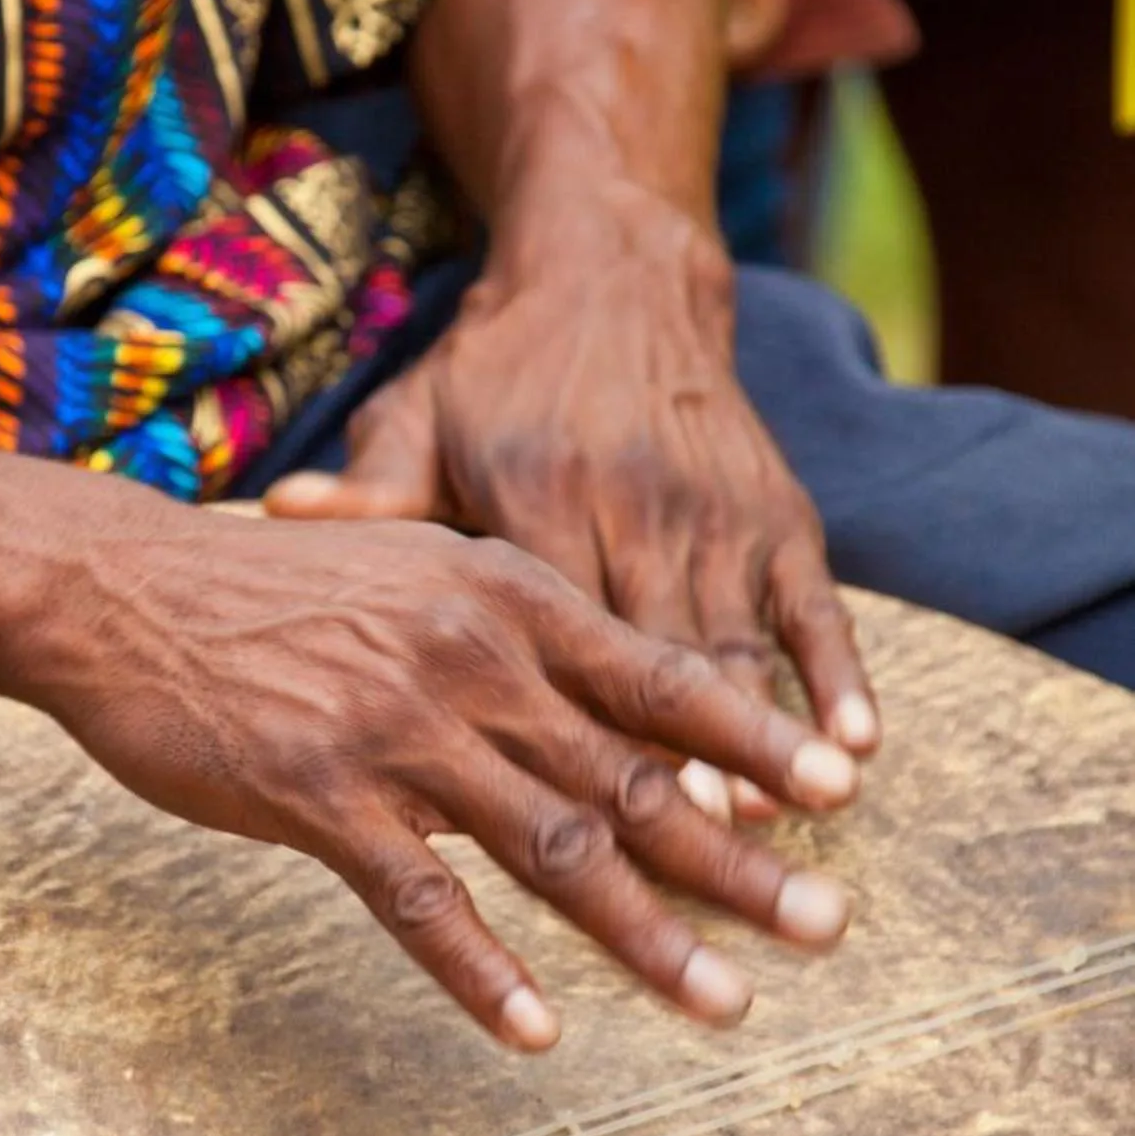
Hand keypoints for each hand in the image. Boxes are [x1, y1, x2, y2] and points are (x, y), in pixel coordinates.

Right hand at [31, 507, 858, 1049]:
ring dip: (648, 937)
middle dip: (742, 861)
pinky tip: (538, 1034)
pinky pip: (420, 902)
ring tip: (725, 1005)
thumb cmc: (277, 591)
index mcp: (507, 598)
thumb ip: (513, 634)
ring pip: (552, 848)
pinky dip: (484, 973)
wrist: (123, 589)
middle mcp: (473, 660)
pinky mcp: (318, 797)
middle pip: (633, 776)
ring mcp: (397, 730)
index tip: (838, 794)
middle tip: (830, 927)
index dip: (757, 737)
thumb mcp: (415, 573)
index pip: (661, 676)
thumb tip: (614, 706)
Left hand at [265, 182, 878, 791]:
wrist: (615, 271)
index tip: (591, 829)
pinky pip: (815, 601)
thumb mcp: (418, 415)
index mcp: (535, 498)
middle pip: (658, 663)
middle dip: (687, 768)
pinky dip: (838, 672)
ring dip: (768, 740)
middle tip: (705, 863)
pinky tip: (858, 745)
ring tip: (787, 830)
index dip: (574, 735)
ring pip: (740, 644)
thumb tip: (276, 510)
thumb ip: (369, 489)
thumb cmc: (497, 369)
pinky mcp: (776, 505)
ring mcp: (713, 510)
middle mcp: (632, 507)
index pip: (552, 643)